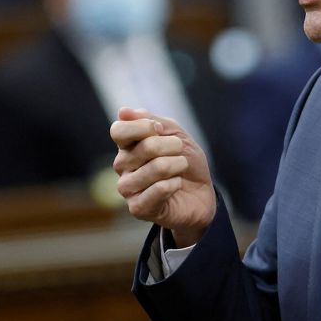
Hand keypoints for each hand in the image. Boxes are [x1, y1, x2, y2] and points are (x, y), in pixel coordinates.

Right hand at [111, 107, 215, 246]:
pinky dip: (175, 184)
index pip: (118, 130)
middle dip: (173, 147)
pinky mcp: (138, 208)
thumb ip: (152, 121)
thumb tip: (122, 111)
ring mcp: (127, 188)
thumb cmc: (185, 161)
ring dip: (178, 166)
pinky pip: (159, 189)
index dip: (144, 127)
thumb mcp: (175, 134)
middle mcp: (122, 166)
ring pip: (156, 168)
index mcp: (126, 146)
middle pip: (146, 147)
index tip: (161, 130)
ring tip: (180, 170)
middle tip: (179, 154)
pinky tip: (175, 186)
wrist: (202, 193)